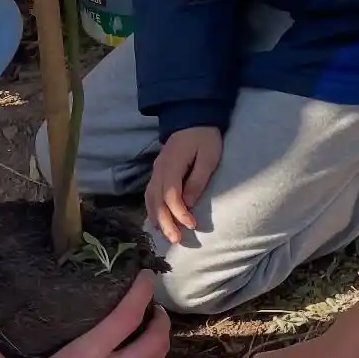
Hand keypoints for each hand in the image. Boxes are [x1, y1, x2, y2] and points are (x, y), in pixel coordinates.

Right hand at [146, 126, 222, 245]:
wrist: (192, 117)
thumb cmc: (204, 137)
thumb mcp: (208, 158)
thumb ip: (197, 180)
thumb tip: (189, 203)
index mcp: (171, 166)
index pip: (171, 195)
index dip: (179, 213)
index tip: (192, 225)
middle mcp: (159, 170)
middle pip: (156, 201)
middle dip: (165, 222)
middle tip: (176, 240)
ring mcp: (156, 171)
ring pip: (150, 199)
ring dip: (157, 219)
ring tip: (166, 236)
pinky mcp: (158, 172)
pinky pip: (150, 195)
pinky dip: (152, 210)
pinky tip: (158, 221)